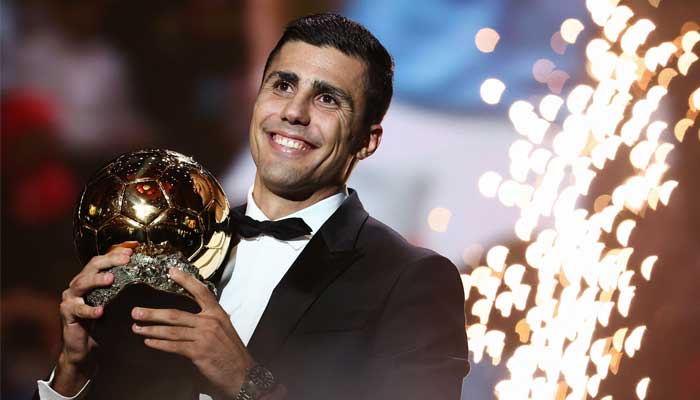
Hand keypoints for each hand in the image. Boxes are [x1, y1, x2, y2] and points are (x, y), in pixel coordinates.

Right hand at [53, 245, 133, 395]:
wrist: (82, 345)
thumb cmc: (98, 322)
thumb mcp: (110, 301)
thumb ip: (118, 288)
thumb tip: (140, 273)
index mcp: (88, 279)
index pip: (100, 261)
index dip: (114, 254)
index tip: (130, 252)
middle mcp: (77, 285)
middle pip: (92, 267)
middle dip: (109, 261)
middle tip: (125, 260)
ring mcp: (70, 298)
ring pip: (82, 284)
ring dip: (97, 280)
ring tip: (111, 279)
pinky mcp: (67, 313)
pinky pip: (78, 310)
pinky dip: (89, 310)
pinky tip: (100, 311)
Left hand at [131, 267, 254, 396]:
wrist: (242, 373)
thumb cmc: (232, 353)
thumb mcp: (224, 331)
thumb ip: (207, 323)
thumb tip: (187, 322)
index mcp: (217, 314)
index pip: (201, 292)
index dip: (186, 280)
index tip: (171, 272)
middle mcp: (210, 322)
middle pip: (176, 314)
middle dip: (153, 313)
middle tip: (136, 311)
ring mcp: (204, 336)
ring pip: (171, 331)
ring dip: (151, 329)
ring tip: (137, 328)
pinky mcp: (199, 352)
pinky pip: (174, 346)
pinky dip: (159, 344)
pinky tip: (149, 342)